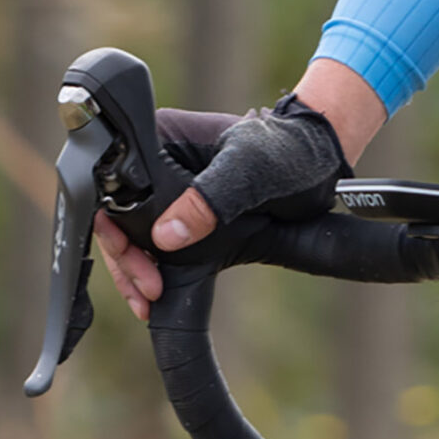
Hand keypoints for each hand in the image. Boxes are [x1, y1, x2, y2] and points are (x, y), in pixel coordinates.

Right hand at [95, 100, 346, 320]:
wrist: (323, 164)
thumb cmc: (290, 150)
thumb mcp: (250, 171)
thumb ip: (210, 200)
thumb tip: (166, 236)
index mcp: (162, 136)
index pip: (115, 184)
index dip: (117, 226)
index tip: (134, 259)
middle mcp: (158, 162)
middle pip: (118, 215)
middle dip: (127, 257)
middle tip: (146, 293)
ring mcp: (170, 189)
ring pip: (133, 235)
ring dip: (136, 269)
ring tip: (146, 302)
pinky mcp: (186, 214)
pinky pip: (156, 244)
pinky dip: (152, 269)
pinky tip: (153, 296)